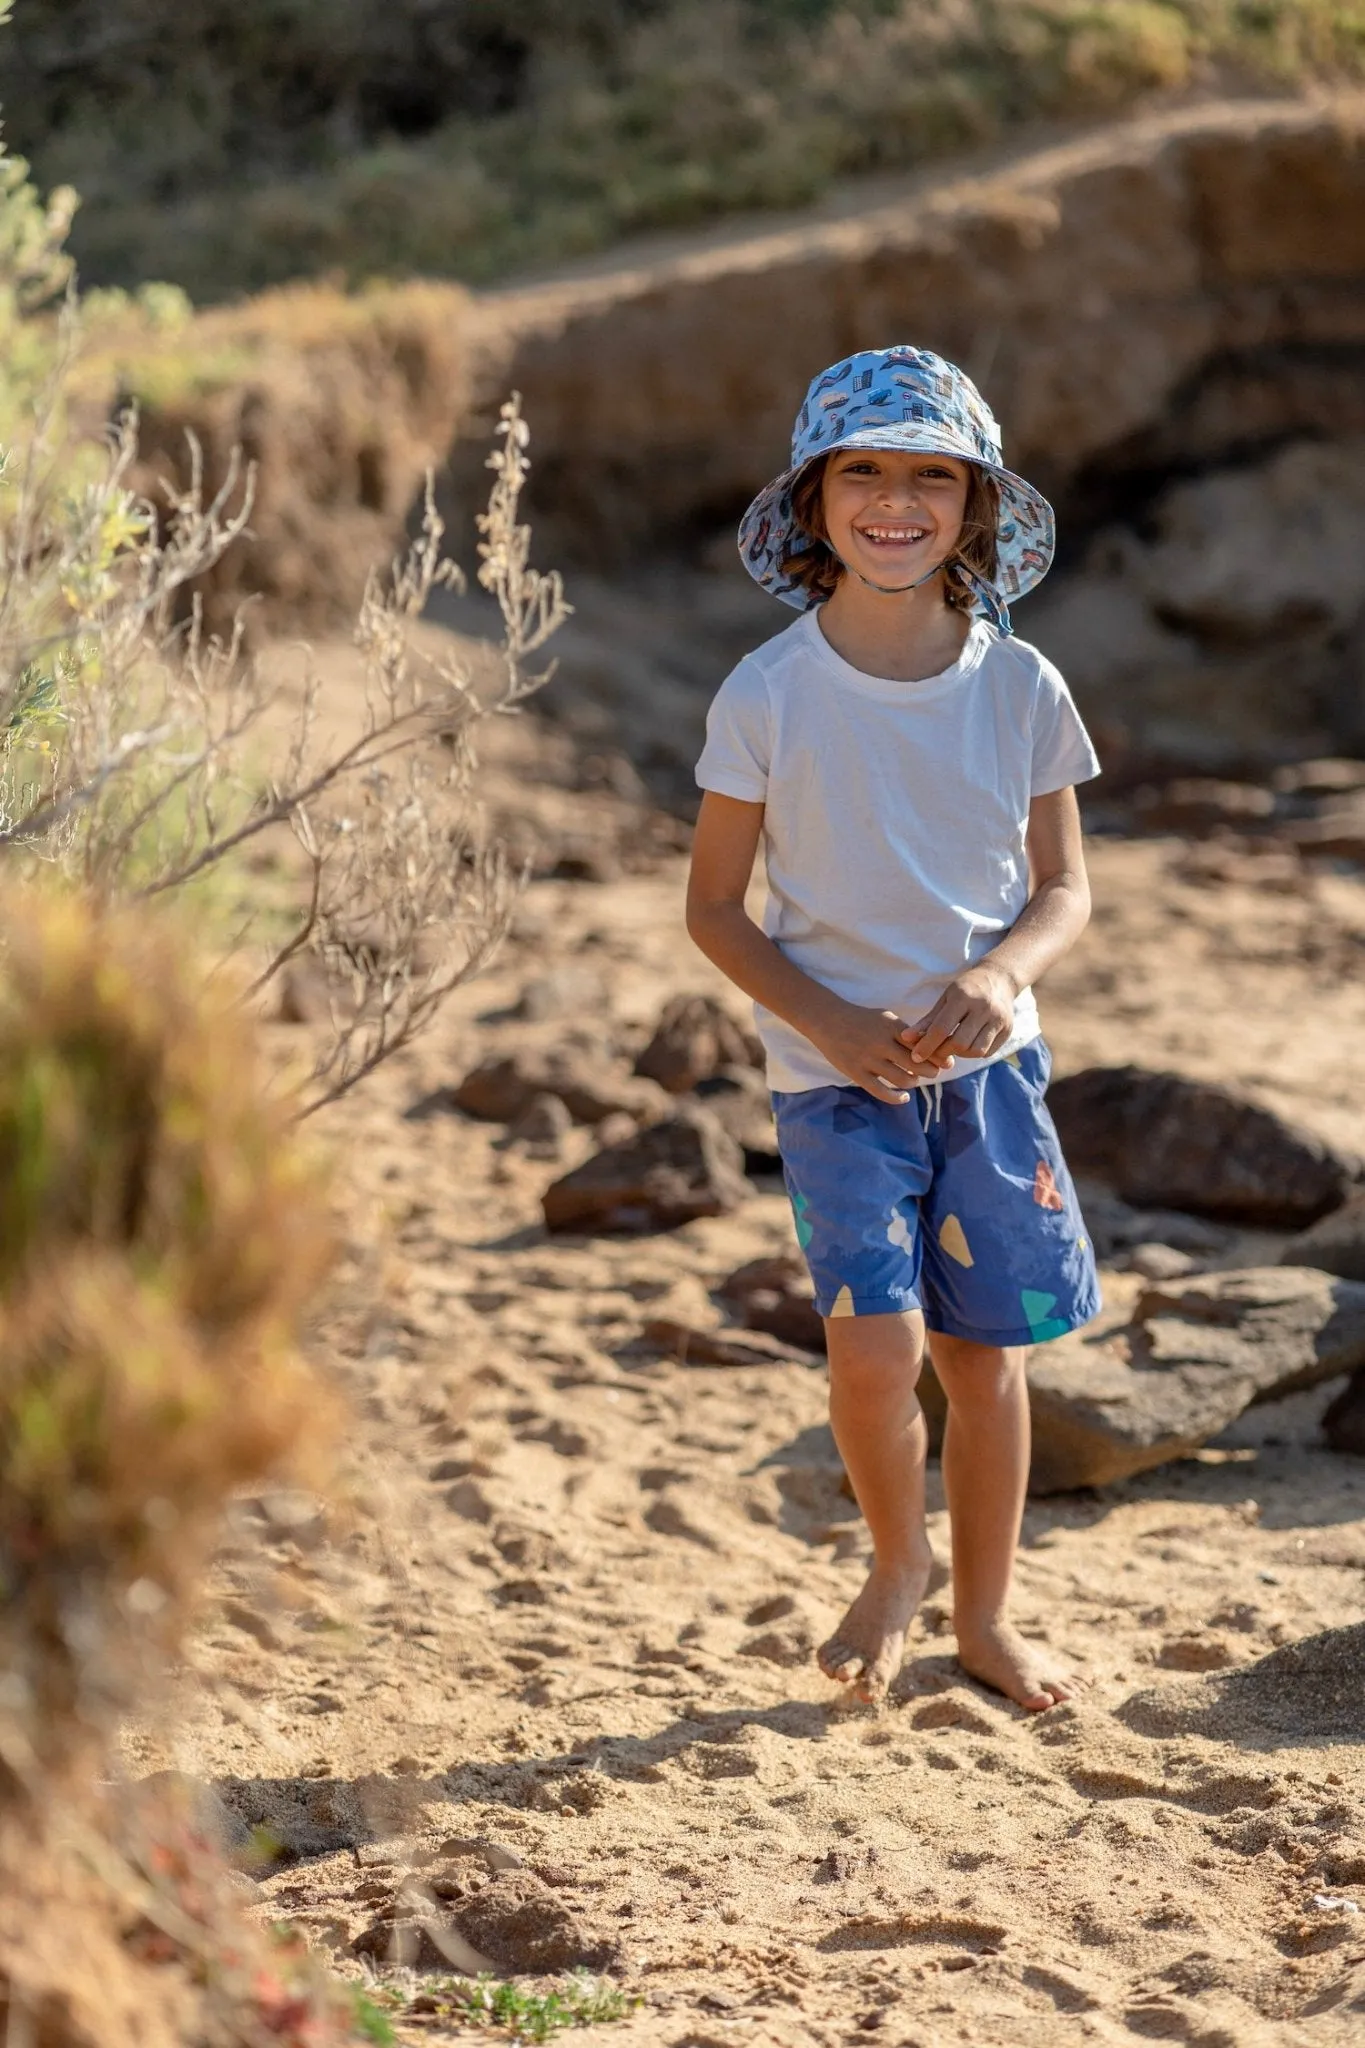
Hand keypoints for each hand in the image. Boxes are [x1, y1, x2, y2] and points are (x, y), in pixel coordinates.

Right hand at [807, 999, 952, 1103]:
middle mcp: (881, 1043)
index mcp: (892, 1027)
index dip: (938, 1056)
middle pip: (917, 1063)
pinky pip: (881, 1092)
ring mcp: (868, 1059)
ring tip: (913, 1080)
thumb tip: (934, 1048)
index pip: (924, 1044)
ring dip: (914, 1083)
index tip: (945, 1061)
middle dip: (931, 1071)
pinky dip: (897, 1098)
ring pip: (903, 1080)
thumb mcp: (887, 1018)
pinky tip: (903, 1098)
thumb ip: (908, 1032)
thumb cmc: (863, 1020)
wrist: (828, 1020)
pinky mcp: (856, 1073)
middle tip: (933, 1072)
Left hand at [902, 962, 1017, 1066]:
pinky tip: (967, 1044)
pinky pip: (987, 1051)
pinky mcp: (1008, 1030)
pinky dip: (973, 1052)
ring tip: (952, 1046)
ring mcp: (998, 1019)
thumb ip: (927, 1020)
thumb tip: (905, 1038)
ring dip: (959, 1054)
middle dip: (943, 1052)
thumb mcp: (945, 999)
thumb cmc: (966, 989)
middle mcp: (983, 1008)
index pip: (942, 1028)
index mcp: (963, 996)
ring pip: (975, 1050)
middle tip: (935, 1051)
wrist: (999, 978)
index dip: (927, 1045)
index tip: (916, 1057)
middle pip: (959, 1043)